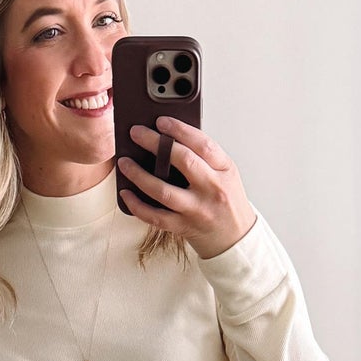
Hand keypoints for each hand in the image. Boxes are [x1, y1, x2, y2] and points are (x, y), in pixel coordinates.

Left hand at [118, 117, 256, 259]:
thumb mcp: (225, 175)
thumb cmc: (227, 203)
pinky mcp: (184, 227)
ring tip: (125, 162)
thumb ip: (204, 158)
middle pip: (183, 161)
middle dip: (155, 143)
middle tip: (136, 133)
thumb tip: (169, 138)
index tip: (161, 121)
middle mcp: (212, 189)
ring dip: (139, 175)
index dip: (180, 129)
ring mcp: (197, 210)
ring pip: (164, 190)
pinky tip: (126, 193)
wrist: (236, 239)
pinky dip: (138, 205)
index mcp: (224, 170)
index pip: (202, 144)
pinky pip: (156, 216)